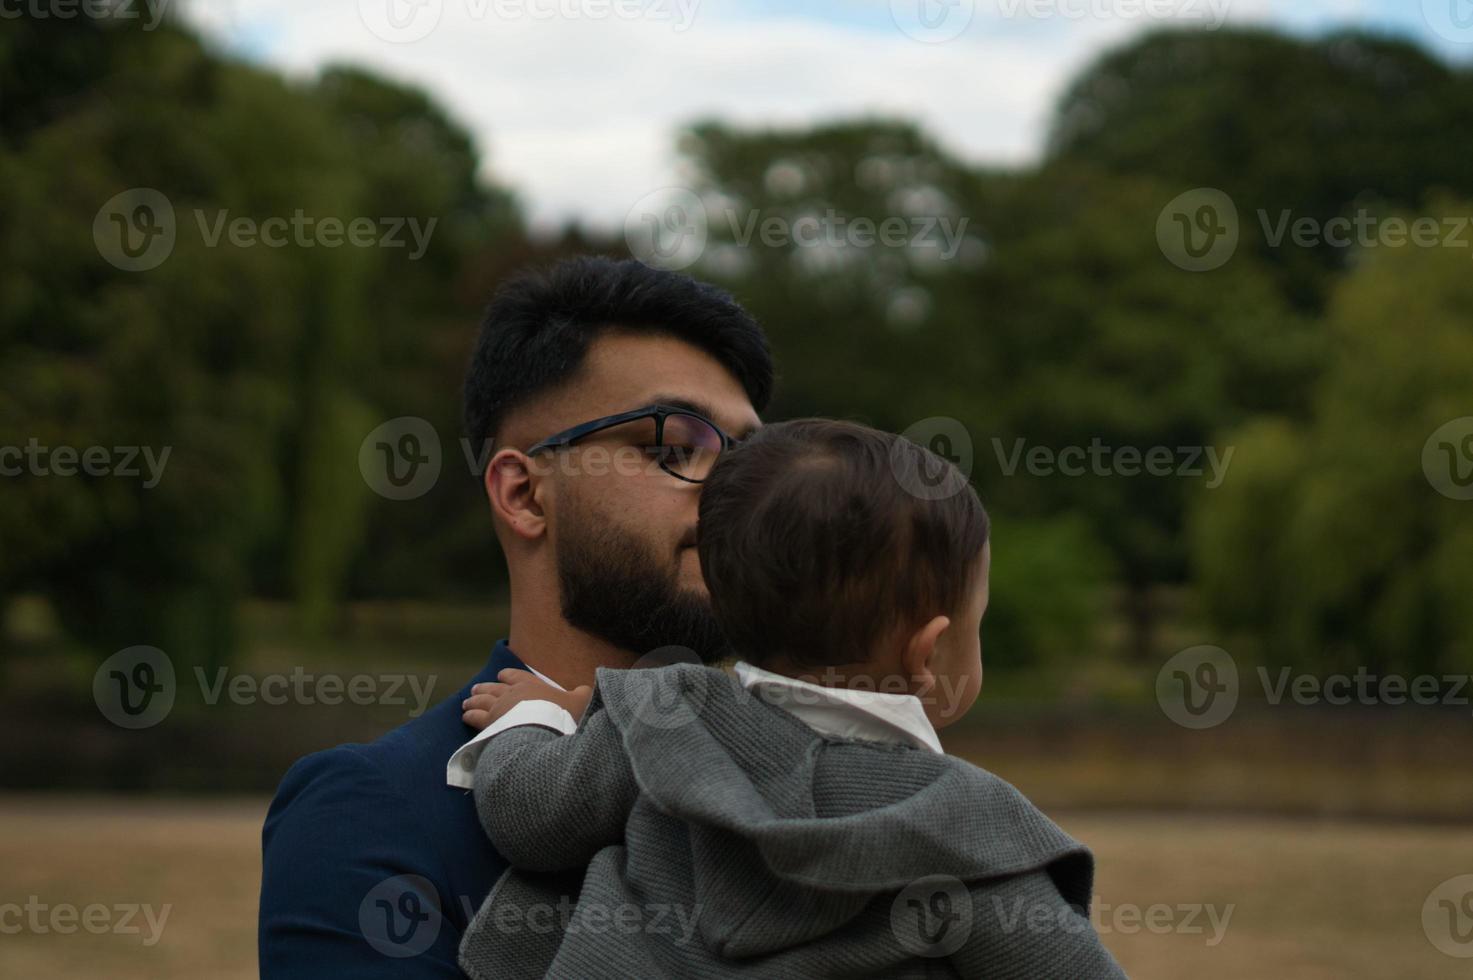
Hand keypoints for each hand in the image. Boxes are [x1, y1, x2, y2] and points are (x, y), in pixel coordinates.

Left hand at [461, 668, 592, 730]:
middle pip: (494, 688)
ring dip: (474, 700)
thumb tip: (587, 689)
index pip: (516, 676)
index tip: (501, 676)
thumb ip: (582, 694)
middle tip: (477, 688)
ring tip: (467, 702)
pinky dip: (470, 716)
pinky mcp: (489, 725)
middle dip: (485, 688)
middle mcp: (511, 694)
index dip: (508, 676)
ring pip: (482, 701)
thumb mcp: (580, 701)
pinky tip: (465, 717)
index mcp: (531, 685)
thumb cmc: (562, 716)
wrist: (544, 732)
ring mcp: (498, 709)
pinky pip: (476, 718)